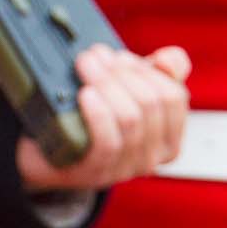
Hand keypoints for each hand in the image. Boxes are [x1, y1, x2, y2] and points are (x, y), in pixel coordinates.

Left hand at [17, 45, 191, 192]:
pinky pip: (107, 142)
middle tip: (94, 54)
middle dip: (121, 72)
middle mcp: (152, 158)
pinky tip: (86, 94)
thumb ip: (163, 72)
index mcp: (169, 139)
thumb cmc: (100, 117)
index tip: (119, 56)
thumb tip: (169, 60)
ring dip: (107, 83)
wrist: (52, 153)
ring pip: (129, 119)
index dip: (148, 71)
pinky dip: (98, 113)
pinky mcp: (95, 173)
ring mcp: (124, 168)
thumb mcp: (134, 92)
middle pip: (149, 104)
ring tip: (86, 65)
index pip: (174, 97)